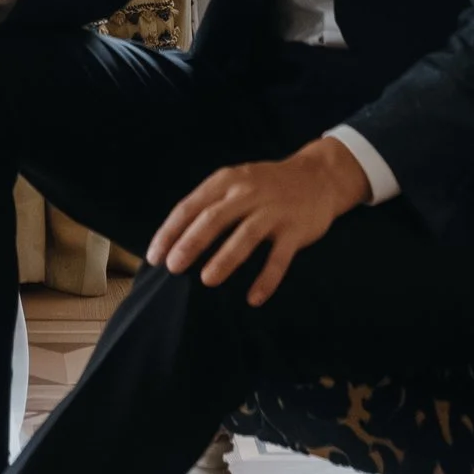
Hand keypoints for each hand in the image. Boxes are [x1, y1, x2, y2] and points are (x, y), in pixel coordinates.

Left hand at [147, 137, 370, 307]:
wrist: (318, 176)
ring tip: (207, 280)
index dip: (170, 232)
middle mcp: (247, 193)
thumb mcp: (235, 181)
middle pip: (214, 219)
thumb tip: (176, 239)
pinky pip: (279, 258)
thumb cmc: (266, 185)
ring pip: (245, 236)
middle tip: (173, 267)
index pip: (190, 206)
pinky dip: (266, 279)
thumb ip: (210, 204)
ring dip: (225, 259)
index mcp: (226, 181)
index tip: (154, 256)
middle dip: (191, 243)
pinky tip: (253, 298)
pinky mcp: (295, 230)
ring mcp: (273, 211)